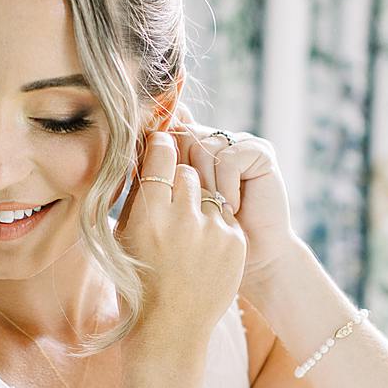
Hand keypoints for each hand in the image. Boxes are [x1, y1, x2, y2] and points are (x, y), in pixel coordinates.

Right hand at [113, 129, 247, 349]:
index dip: (161, 145)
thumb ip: (138, 197)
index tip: (161, 141)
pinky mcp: (236, 242)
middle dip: (180, 177)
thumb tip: (146, 157)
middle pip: (187, 171)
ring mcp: (214, 230)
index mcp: (149, 215)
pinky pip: (224, 214)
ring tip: (187, 226)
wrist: (170, 330)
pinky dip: (214, 222)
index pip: (161, 155)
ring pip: (209, 190)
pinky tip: (202, 245)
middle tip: (173, 195)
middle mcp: (183, 219)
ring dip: (199, 200)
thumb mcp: (124, 237)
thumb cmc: (138, 282)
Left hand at [163, 104, 301, 292]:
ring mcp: (237, 143)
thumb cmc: (206, 242)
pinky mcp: (259, 151)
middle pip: (182, 135)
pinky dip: (227, 186)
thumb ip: (152, 179)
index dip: (161, 150)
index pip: (166, 130)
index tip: (165, 190)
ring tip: (215, 210)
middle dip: (184, 174)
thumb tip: (129, 152)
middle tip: (193, 207)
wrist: (252, 257)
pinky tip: (233, 207)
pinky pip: (229, 158)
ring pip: (203, 147)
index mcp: (189, 147)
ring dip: (207, 185)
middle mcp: (212, 140)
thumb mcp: (170, 209)